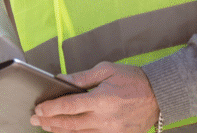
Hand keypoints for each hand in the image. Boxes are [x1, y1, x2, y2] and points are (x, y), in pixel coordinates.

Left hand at [31, 61, 158, 132]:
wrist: (161, 95)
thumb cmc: (133, 80)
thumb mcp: (107, 70)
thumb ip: (81, 77)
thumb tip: (60, 79)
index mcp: (102, 99)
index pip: (70, 106)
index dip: (51, 109)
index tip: (38, 109)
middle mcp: (106, 119)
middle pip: (71, 124)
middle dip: (50, 121)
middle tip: (35, 119)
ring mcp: (113, 131)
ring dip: (60, 131)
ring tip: (46, 127)